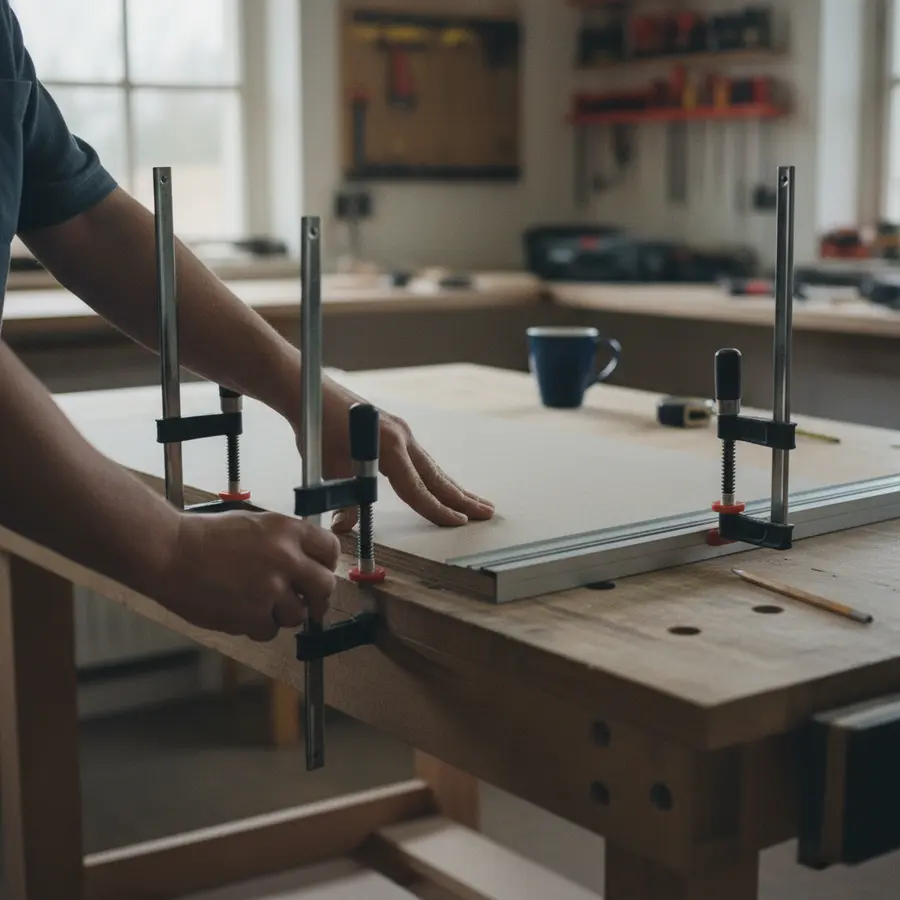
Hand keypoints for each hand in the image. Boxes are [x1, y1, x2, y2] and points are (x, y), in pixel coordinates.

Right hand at [159, 510, 340, 641]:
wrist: (170, 553)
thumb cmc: (206, 537)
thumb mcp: (255, 524)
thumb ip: (284, 542)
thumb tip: (306, 562)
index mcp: (287, 531)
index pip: (330, 549)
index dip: (327, 564)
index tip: (320, 573)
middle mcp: (285, 559)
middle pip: (324, 588)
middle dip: (318, 598)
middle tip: (308, 603)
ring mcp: (269, 589)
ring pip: (296, 615)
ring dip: (282, 614)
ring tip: (258, 603)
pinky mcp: (251, 616)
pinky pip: (270, 631)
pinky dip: (258, 627)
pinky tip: (242, 612)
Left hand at [314, 376, 494, 532]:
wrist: (310, 394)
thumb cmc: (318, 428)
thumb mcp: (330, 470)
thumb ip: (345, 501)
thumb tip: (345, 527)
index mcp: (388, 447)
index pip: (417, 488)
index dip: (437, 509)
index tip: (457, 522)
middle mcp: (401, 438)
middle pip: (436, 476)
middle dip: (462, 497)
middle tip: (486, 512)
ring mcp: (401, 432)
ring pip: (433, 467)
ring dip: (454, 487)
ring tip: (477, 502)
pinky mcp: (396, 431)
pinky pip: (422, 459)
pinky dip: (437, 476)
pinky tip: (445, 485)